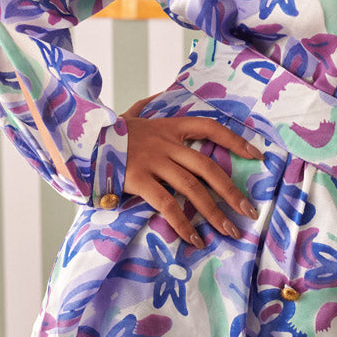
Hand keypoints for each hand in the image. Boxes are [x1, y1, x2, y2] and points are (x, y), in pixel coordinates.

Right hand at [121, 99, 262, 247]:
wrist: (79, 138)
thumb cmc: (108, 131)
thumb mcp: (132, 114)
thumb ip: (147, 107)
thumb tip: (154, 96)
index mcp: (170, 126)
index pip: (210, 128)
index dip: (235, 141)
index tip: (257, 155)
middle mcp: (166, 143)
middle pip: (208, 167)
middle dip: (232, 191)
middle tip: (249, 211)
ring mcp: (154, 161)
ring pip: (193, 189)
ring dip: (214, 213)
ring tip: (230, 231)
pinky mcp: (139, 180)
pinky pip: (167, 204)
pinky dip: (183, 224)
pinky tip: (194, 239)